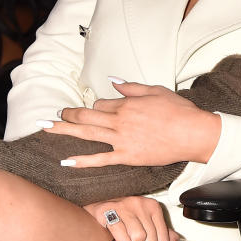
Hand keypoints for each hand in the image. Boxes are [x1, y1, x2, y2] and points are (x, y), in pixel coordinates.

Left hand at [43, 81, 221, 168]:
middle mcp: (119, 121)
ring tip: (47, 129)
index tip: (96, 108)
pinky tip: (66, 161)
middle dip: (67, 115)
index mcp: (126, 104)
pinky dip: (82, 160)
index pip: (101, 102)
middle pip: (86, 116)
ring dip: (64, 130)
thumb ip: (131, 86)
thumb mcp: (156, 90)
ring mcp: (121, 140)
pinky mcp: (127, 157)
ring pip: (87, 133)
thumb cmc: (179, 111)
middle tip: (53, 115)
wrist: (193, 133)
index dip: (96, 105)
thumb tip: (113, 79)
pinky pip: (100, 159)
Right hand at [83, 196, 178, 240]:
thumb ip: (164, 237)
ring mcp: (125, 206)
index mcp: (154, 207)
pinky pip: (121, 234)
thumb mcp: (148, 225)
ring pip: (139, 237)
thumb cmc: (124, 219)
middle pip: (151, 240)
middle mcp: (141, 204)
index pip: (164, 239)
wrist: (97, 208)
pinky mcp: (108, 210)